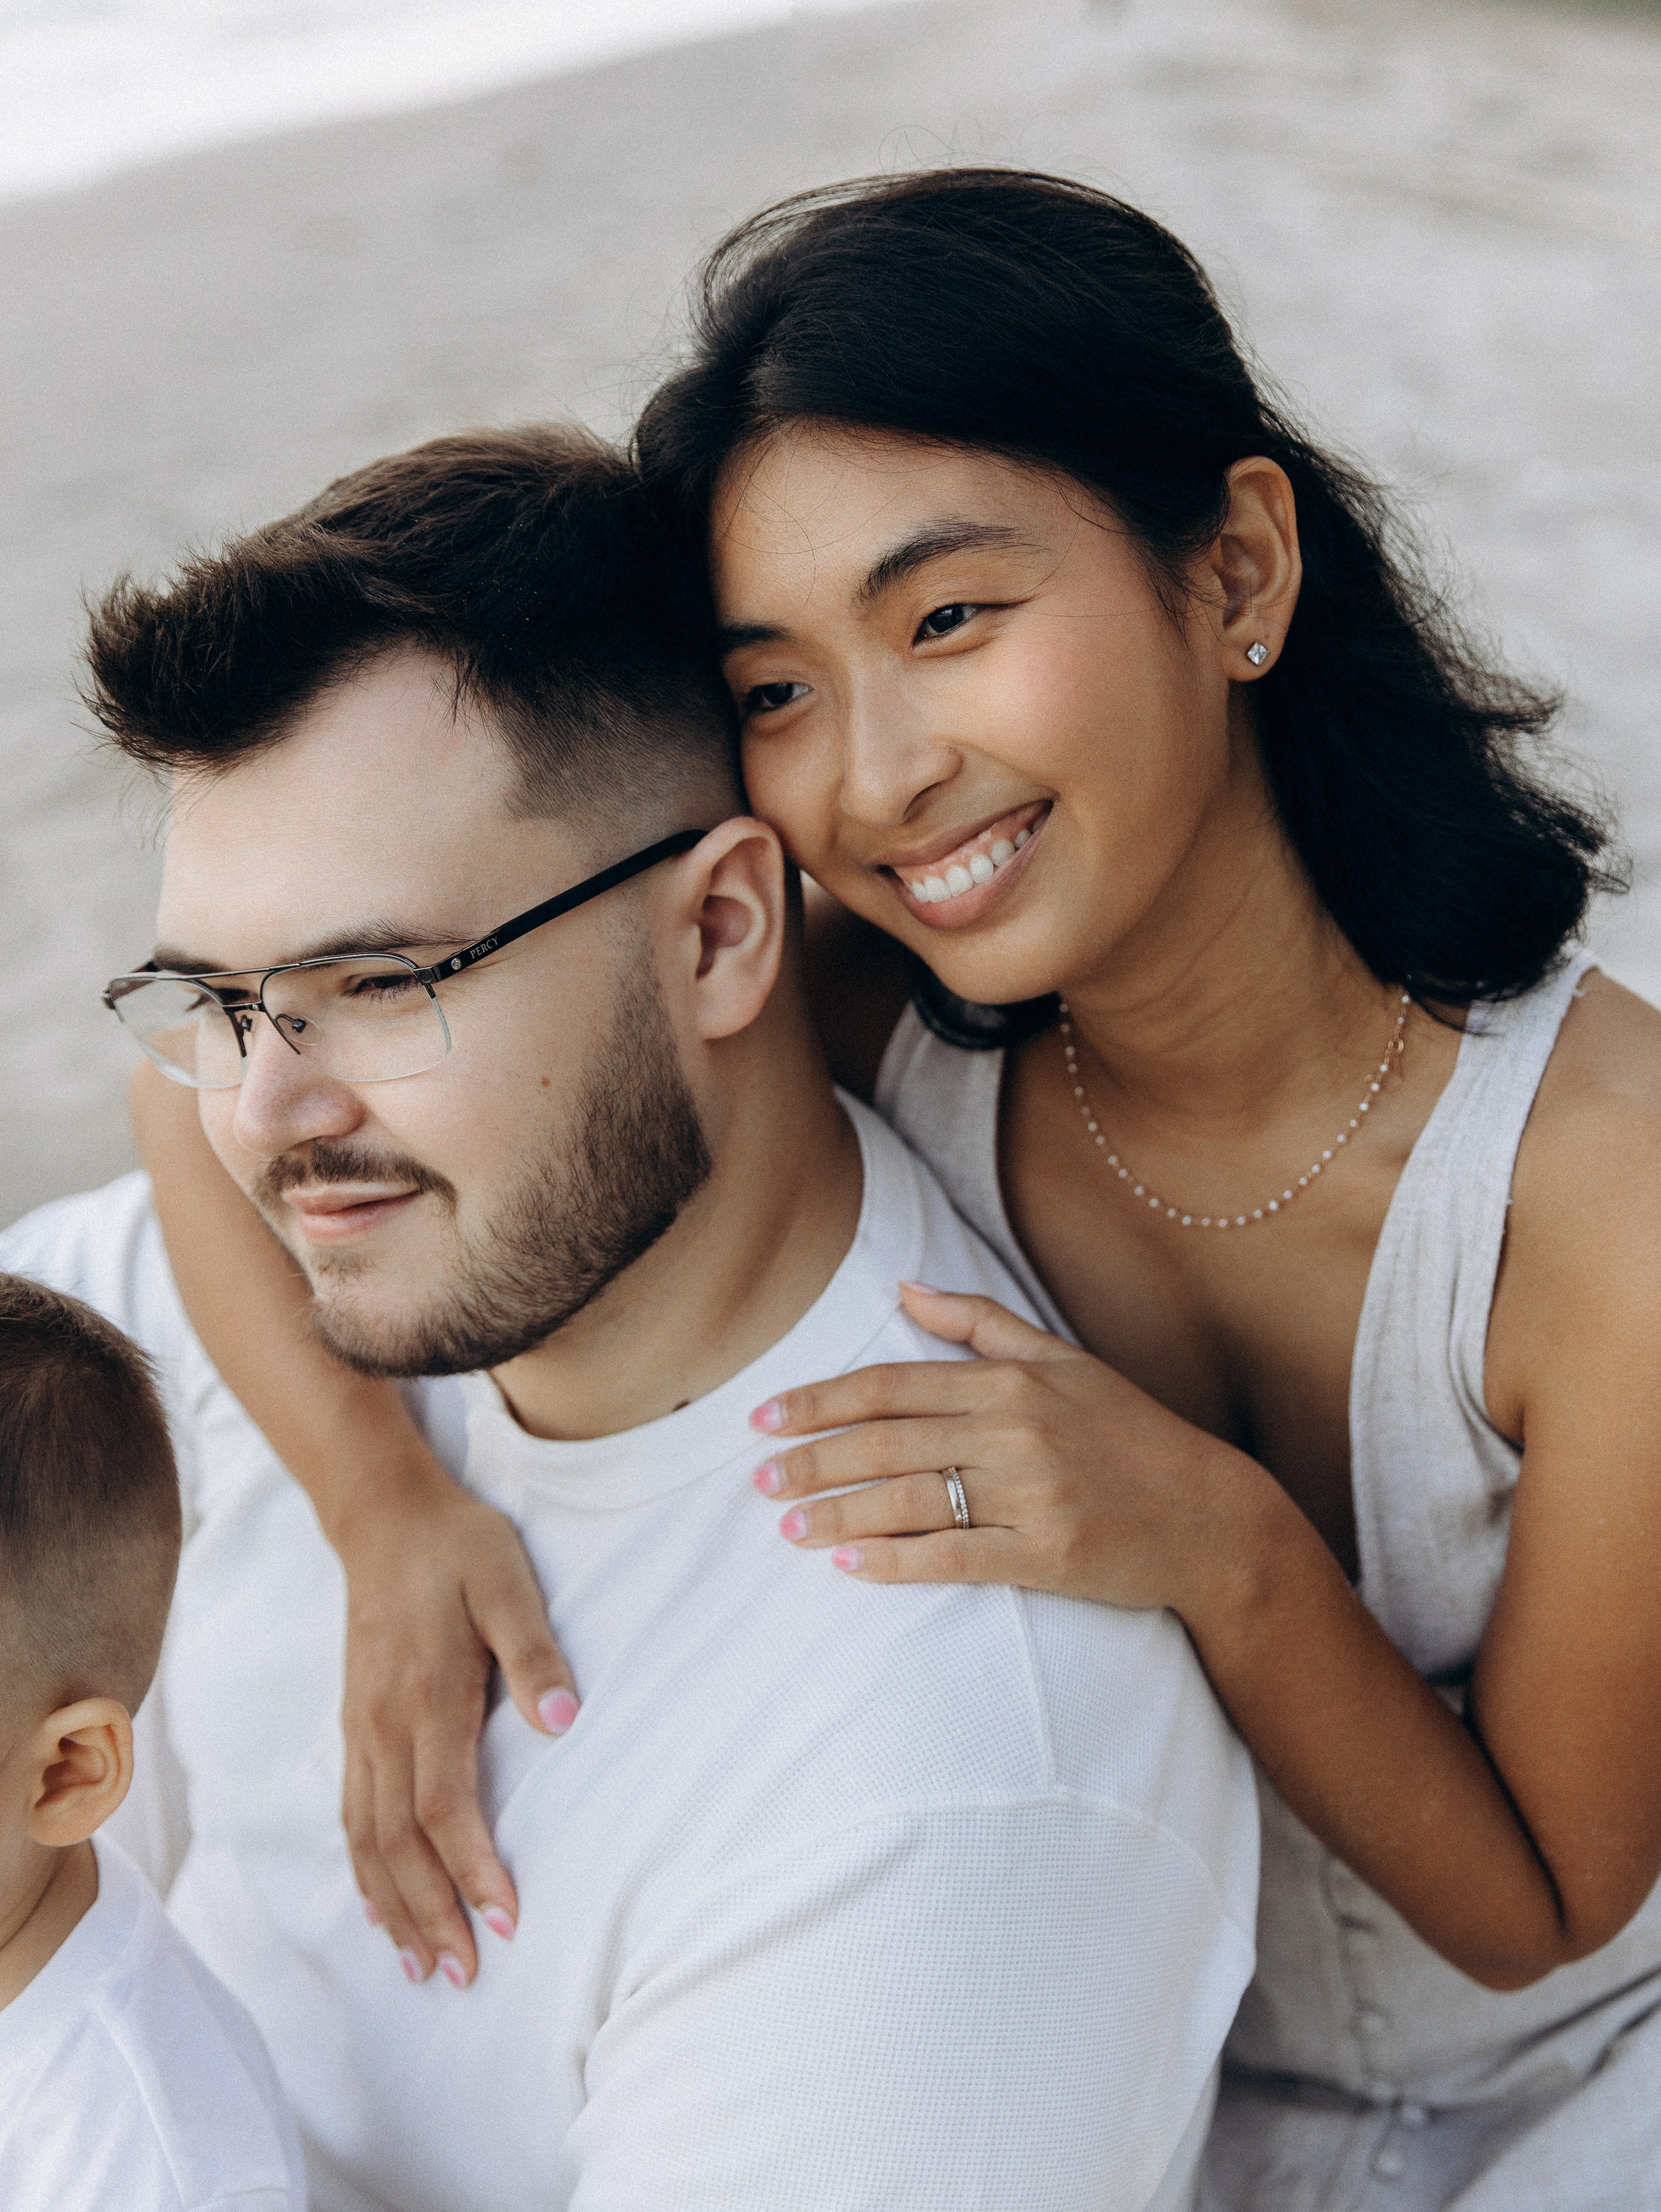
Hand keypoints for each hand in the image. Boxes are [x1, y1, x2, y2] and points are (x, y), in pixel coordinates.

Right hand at [332, 1465, 577, 1988]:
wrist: (384, 1517)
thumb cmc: (457, 1548)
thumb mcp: (508, 1581)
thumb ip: (533, 1653)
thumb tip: (566, 1722)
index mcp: (427, 1696)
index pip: (446, 1806)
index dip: (473, 1869)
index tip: (507, 1920)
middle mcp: (385, 1726)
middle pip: (401, 1843)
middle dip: (433, 1914)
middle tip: (467, 1975)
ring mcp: (362, 1730)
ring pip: (370, 1840)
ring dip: (395, 1907)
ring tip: (423, 1967)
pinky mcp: (354, 1726)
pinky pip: (353, 1815)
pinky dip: (365, 1871)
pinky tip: (380, 1908)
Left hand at [749, 1284, 1264, 1611]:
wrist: (1212, 1518)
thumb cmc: (1132, 1435)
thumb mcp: (1064, 1361)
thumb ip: (981, 1323)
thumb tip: (904, 1288)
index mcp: (1011, 1381)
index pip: (891, 1384)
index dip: (820, 1398)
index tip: (763, 1415)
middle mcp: (1015, 1432)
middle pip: (886, 1441)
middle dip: (811, 1458)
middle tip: (756, 1478)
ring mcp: (1031, 1496)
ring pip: (909, 1499)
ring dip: (837, 1512)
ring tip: (787, 1525)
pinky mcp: (1046, 1555)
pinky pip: (953, 1558)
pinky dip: (895, 1560)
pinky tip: (849, 1565)